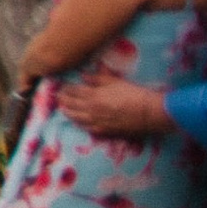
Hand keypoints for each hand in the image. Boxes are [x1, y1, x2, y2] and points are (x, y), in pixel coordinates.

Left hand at [56, 72, 172, 137]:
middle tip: (57, 97)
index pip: (74, 91)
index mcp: (94, 95)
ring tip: (62, 109)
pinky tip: (77, 122)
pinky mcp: (106, 131)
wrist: (149, 113)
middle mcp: (92, 109)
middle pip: (72, 104)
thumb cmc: (134, 94)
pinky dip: (80, 124)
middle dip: (63, 100)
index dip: (66, 89)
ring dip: (68, 112)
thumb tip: (83, 76)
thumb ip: (97, 79)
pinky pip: (88, 128)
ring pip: (77, 117)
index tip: (61, 87)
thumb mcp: (116, 82)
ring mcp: (98, 121)